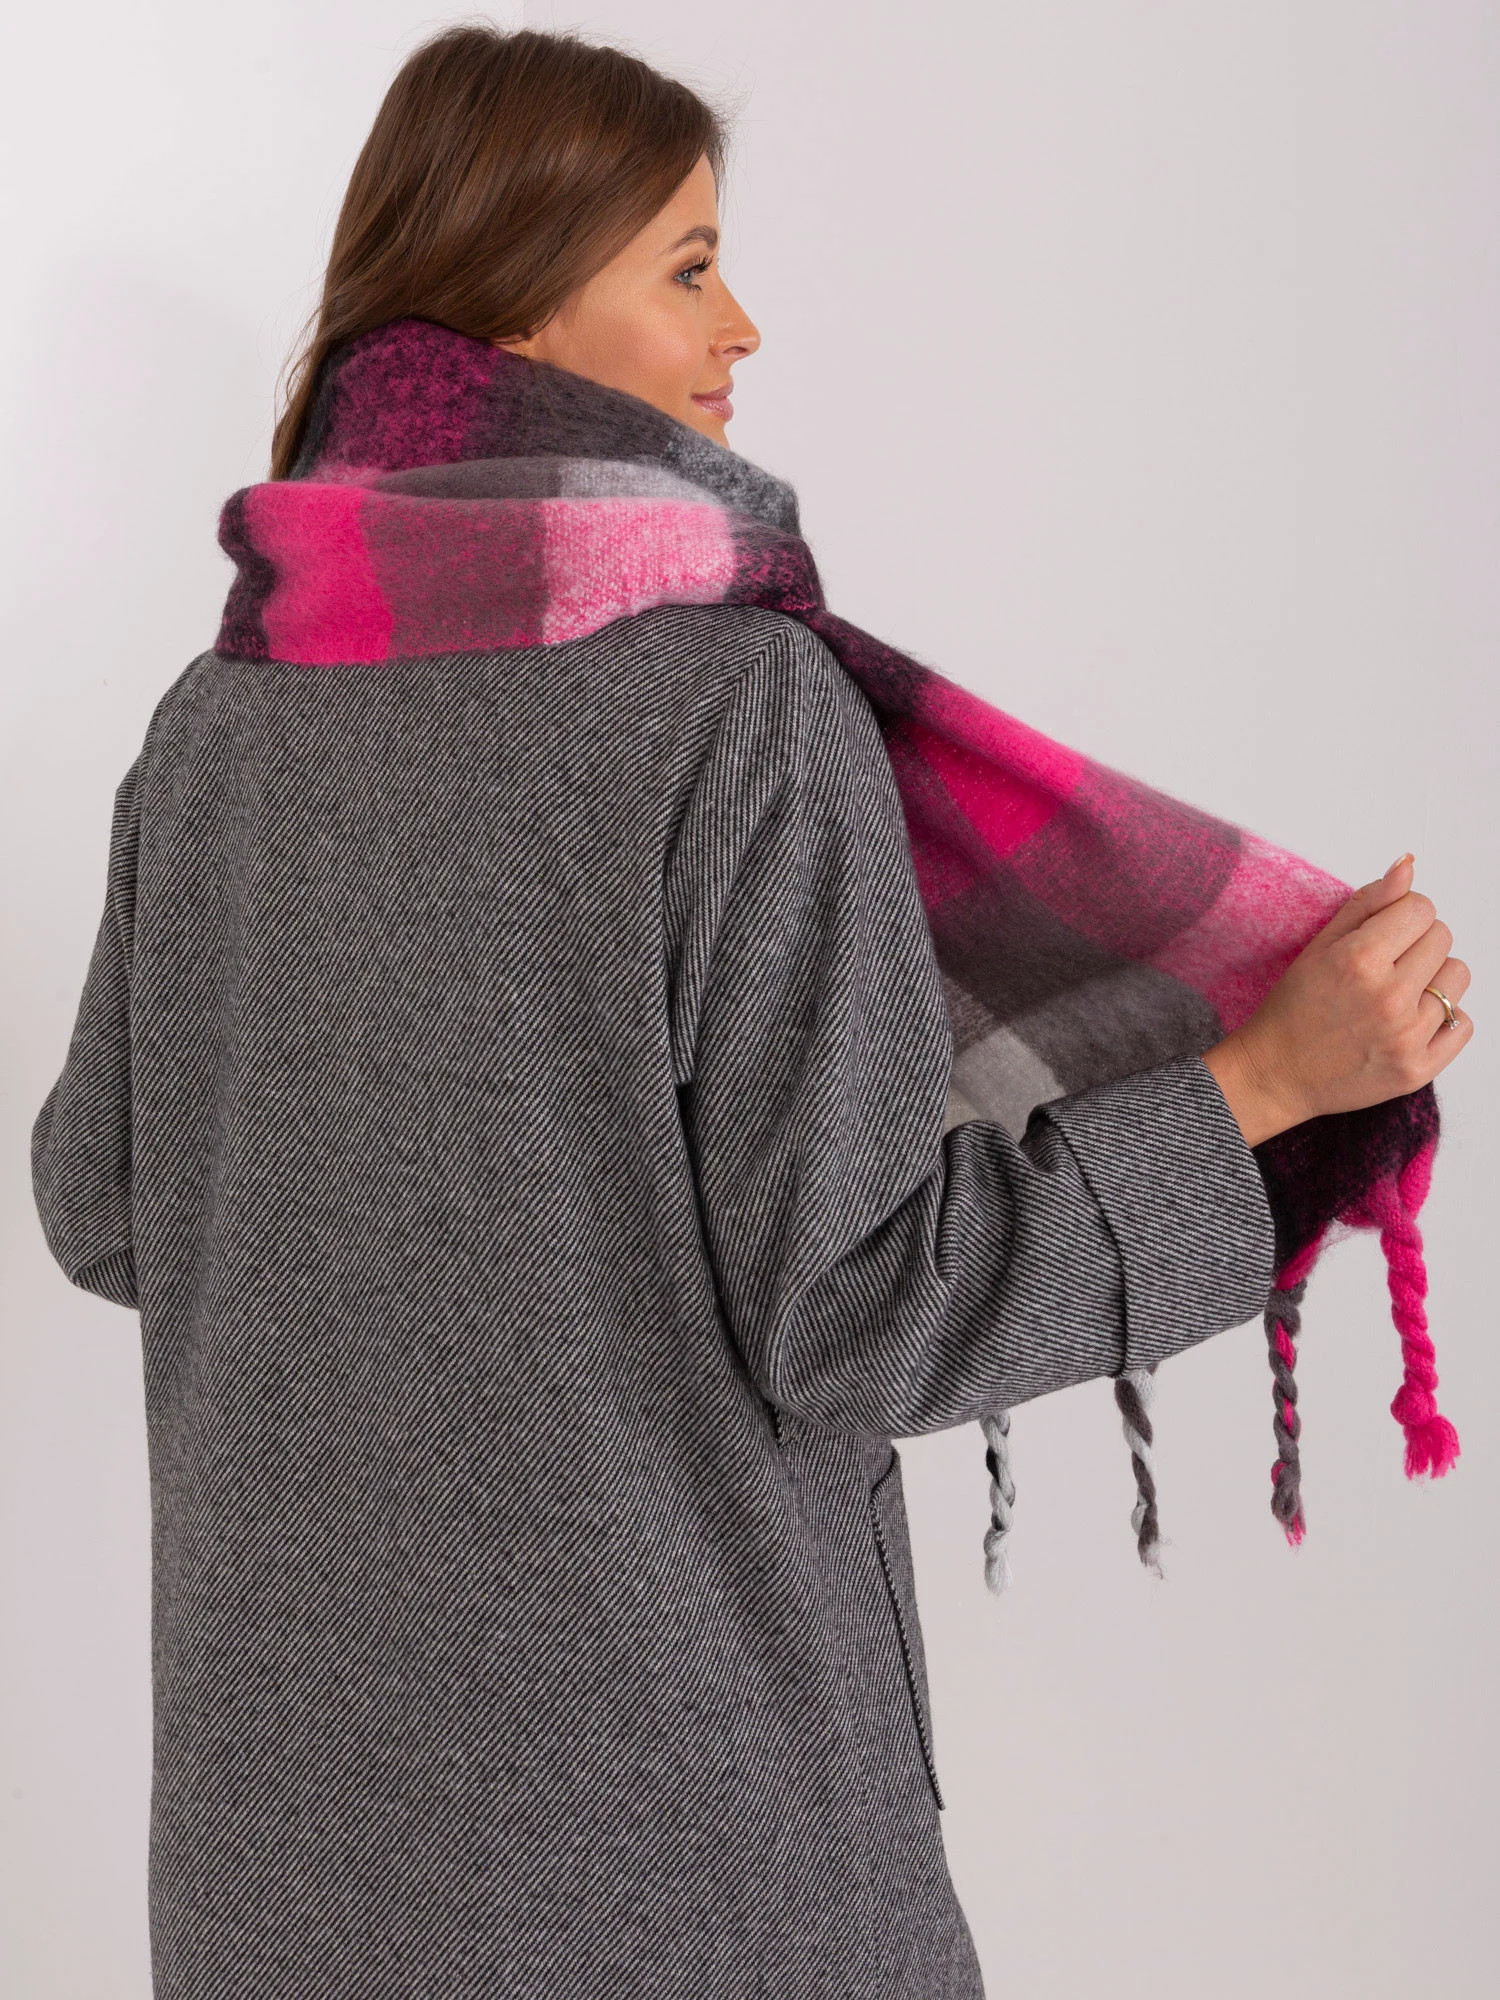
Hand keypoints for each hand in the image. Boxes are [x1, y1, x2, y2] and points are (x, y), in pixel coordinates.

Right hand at [1202, 854, 1472, 1147]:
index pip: (1421, 908)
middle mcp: (1387, 997)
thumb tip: (1408, 865)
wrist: (1275, 1074)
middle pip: (1443, 939)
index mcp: (1359, 960)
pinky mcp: (1418, 1069)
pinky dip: (1445, 1021)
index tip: (1385, 934)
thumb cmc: (1294, 1008)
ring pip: (1457, 979)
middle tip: (1386, 967)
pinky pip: (1466, 1025)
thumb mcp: (1319, 946)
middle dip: (1418, 945)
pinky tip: (1410, 1023)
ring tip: (1398, 996)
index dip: (1403, 916)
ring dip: (1433, 981)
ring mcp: (1406, 1037)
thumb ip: (1368, 902)